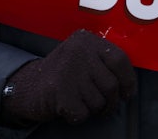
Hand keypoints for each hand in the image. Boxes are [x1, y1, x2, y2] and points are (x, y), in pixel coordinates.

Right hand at [0, 29, 136, 124]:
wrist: (26, 86)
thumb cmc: (63, 74)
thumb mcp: (82, 57)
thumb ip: (104, 62)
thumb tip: (131, 85)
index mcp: (86, 40)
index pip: (120, 59)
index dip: (128, 80)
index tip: (127, 93)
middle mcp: (78, 51)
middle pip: (112, 85)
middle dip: (110, 101)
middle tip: (102, 105)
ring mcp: (68, 71)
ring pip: (99, 102)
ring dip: (92, 109)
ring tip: (79, 100)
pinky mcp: (60, 92)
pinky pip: (83, 113)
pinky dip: (78, 116)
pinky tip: (68, 106)